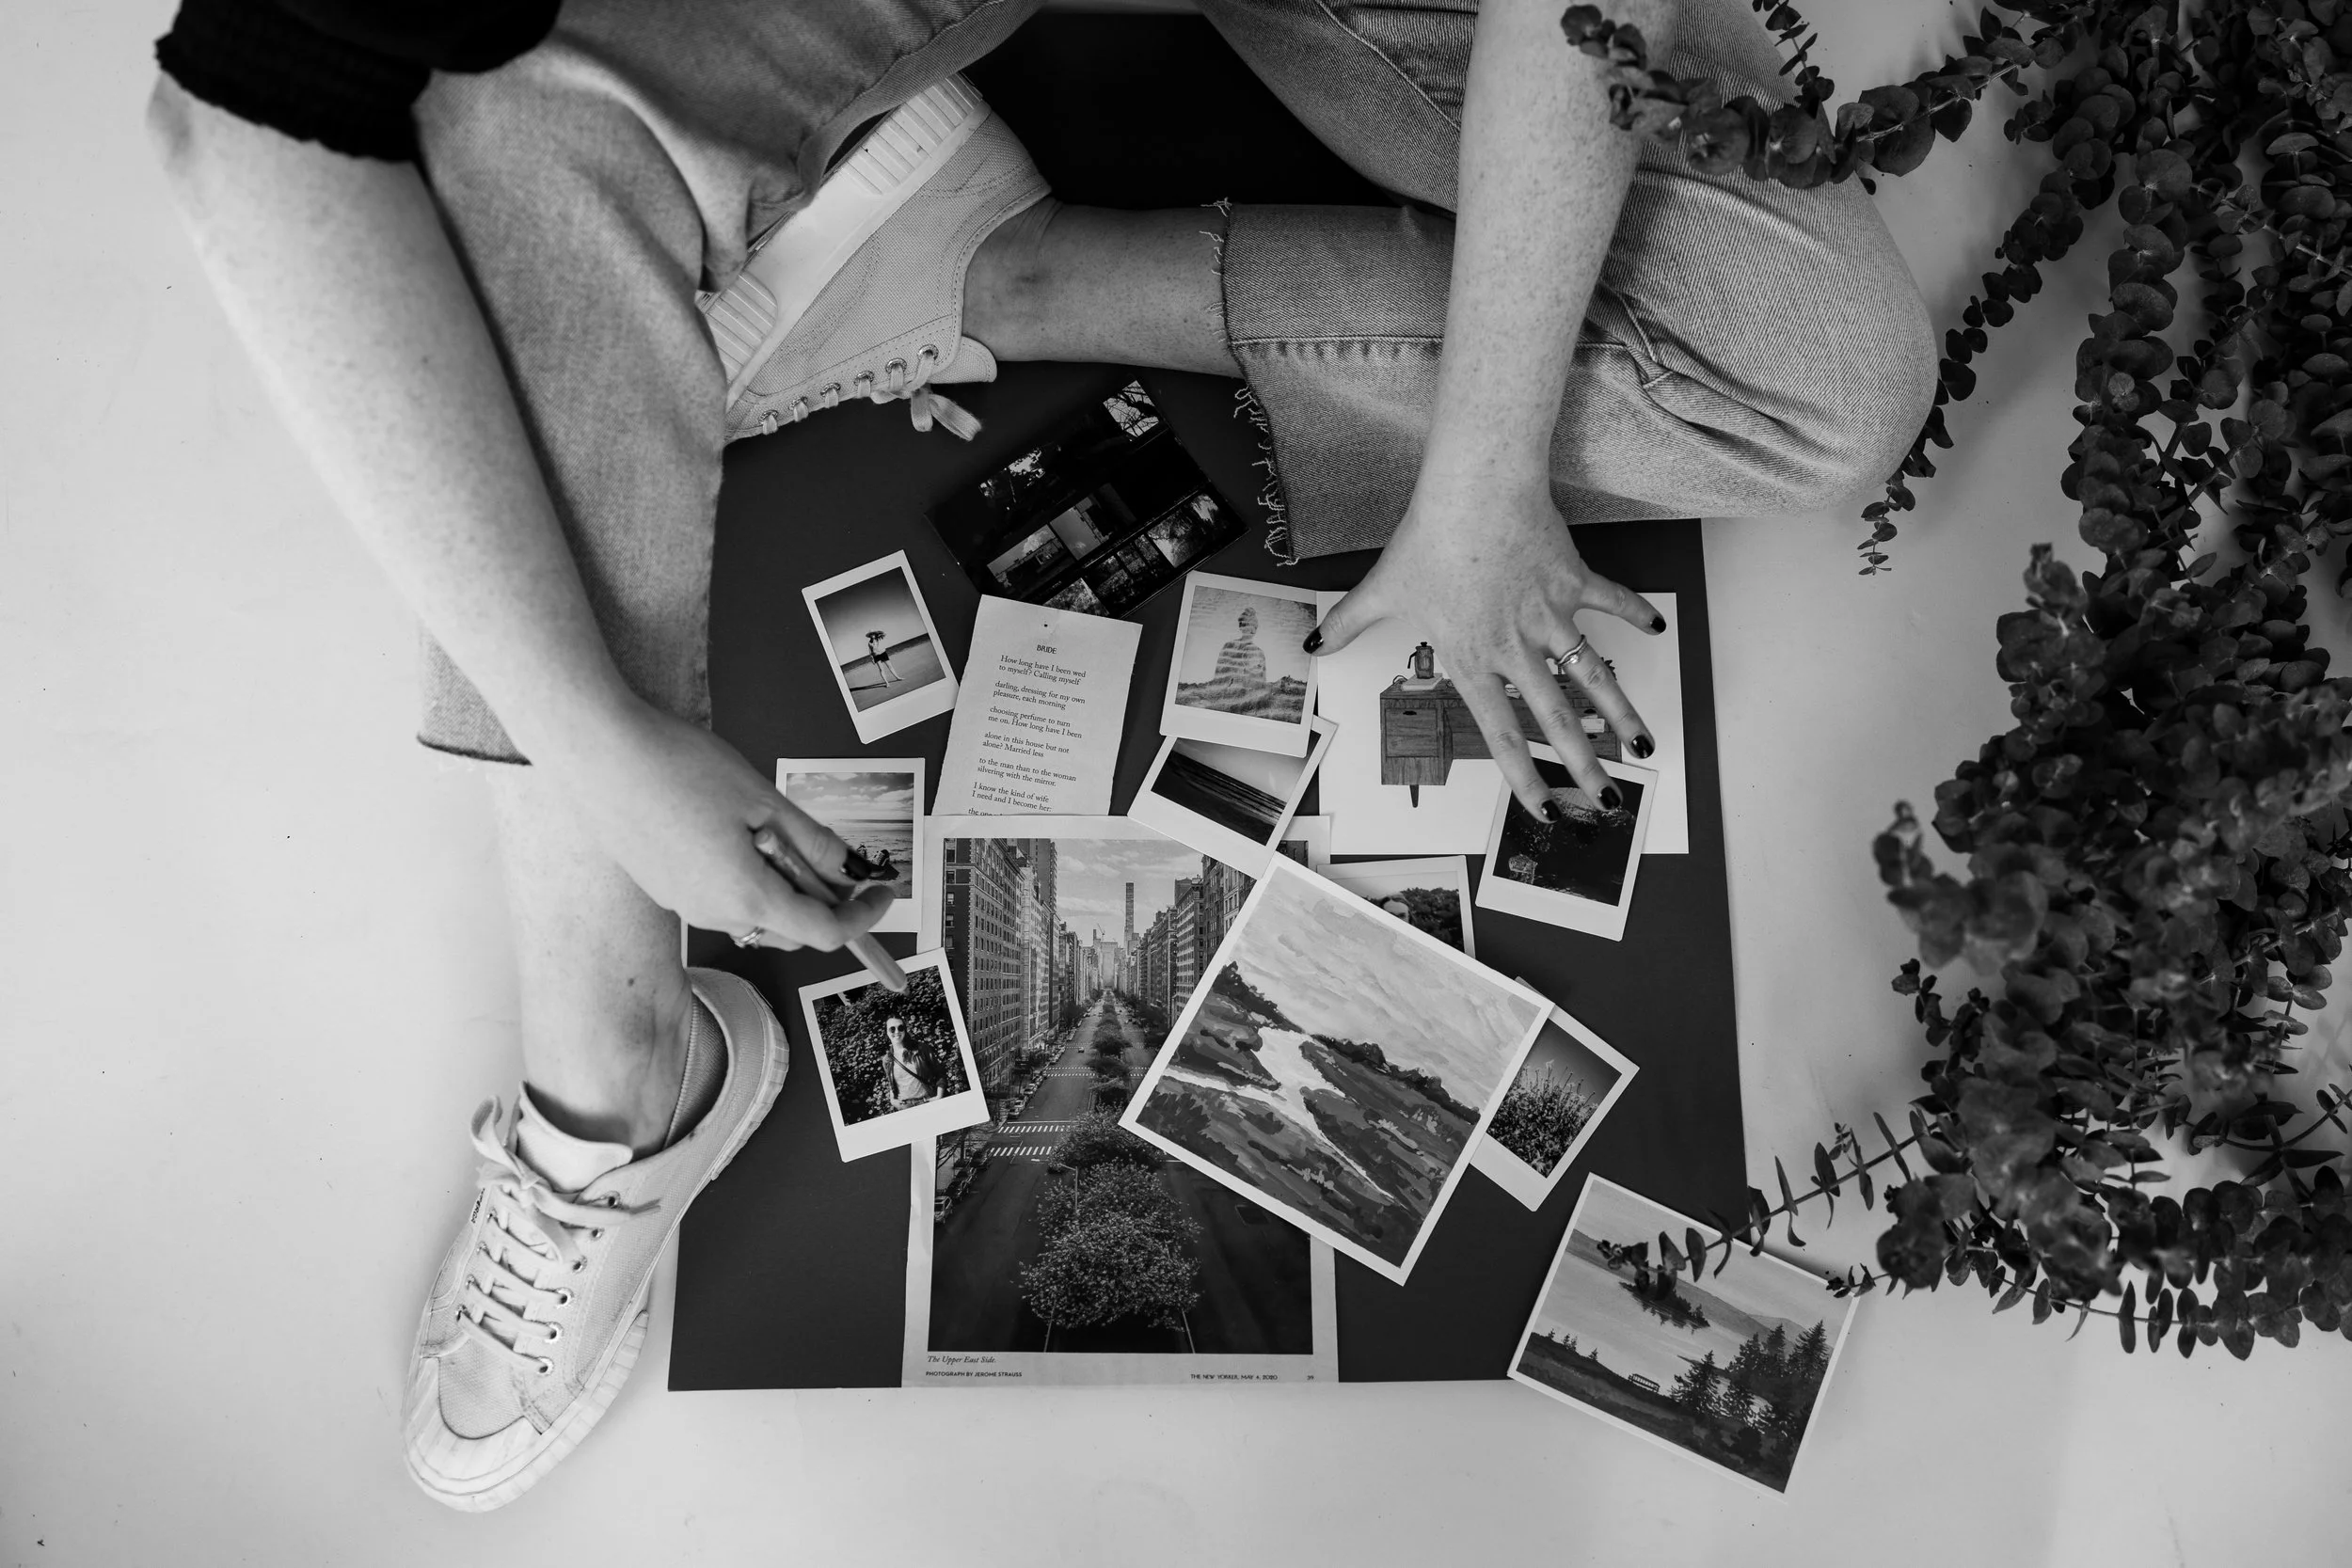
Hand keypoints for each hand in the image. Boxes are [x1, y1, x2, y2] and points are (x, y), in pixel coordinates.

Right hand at [536, 697, 892, 949]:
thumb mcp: (762, 800)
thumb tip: (851, 871)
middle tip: (836, 855)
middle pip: (789, 929)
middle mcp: (713, 913)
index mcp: (745, 896)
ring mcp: (684, 904)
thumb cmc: (676, 768)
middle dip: (822, 899)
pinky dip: (748, 877)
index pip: (824, 933)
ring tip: (777, 831)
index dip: (863, 917)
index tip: (881, 892)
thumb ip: (812, 843)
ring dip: (782, 886)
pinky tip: (738, 831)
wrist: (595, 753)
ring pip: (754, 913)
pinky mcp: (664, 887)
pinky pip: (721, 896)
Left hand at [1308, 472, 1663, 819]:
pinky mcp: (1573, 581)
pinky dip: (1634, 613)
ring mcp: (1550, 616)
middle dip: (1585, 766)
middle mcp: (1516, 648)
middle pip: (1558, 720)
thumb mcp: (1381, 590)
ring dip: (1622, 712)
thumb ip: (1349, 625)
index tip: (1544, 810)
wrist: (1474, 490)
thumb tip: (1316, 646)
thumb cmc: (1425, 542)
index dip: (1524, 777)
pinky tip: (1657, 630)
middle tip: (1607, 800)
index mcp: (1473, 660)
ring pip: (1594, 675)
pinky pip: (1611, 600)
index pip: (1501, 734)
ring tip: (1645, 744)